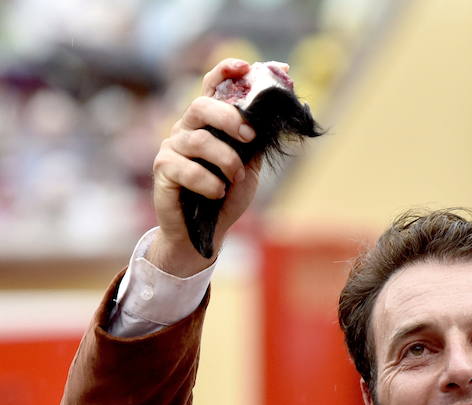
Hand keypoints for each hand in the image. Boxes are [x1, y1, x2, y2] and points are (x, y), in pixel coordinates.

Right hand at [149, 58, 259, 275]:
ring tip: (234, 178)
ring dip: (225, 160)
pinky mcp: (163, 170)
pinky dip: (208, 182)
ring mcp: (172, 148)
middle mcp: (187, 129)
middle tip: (247, 135)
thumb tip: (271, 121)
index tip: (246, 66)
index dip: (225, 72)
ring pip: (198, 140)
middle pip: (201, 106)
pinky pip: (187, 168)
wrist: (204, 234)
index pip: (211, 88)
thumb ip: (253, 146)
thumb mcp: (247, 170)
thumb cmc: (225, 198)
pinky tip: (217, 193)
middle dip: (228, 117)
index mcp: (208, 125)